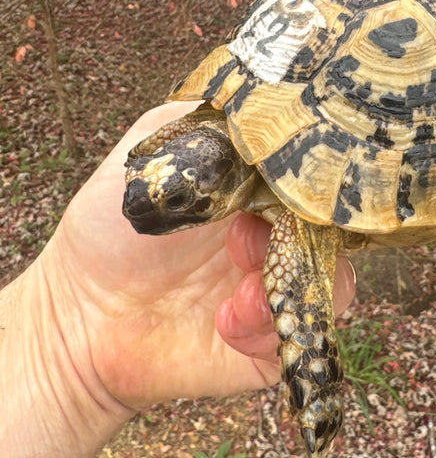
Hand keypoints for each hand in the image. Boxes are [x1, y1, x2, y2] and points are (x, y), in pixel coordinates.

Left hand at [38, 103, 355, 409]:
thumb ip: (213, 123)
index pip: (315, 167)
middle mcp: (279, 231)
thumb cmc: (110, 228)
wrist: (78, 317)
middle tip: (242, 233)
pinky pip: (305, 329)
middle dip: (298, 224)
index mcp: (261, 184)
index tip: (276, 178)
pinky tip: (226, 319)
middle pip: (336, 218)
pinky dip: (269, 323)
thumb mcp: (155, 147)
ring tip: (237, 280)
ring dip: (286, 274)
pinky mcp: (273, 339)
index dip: (307, 170)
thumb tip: (271, 117)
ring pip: (333, 275)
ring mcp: (279, 285)